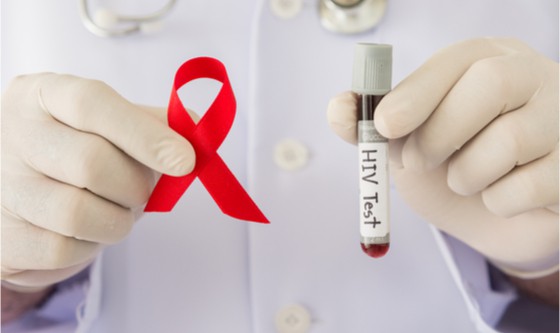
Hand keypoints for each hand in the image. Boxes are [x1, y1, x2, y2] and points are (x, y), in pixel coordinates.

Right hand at [1, 73, 194, 290]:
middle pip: (91, 162)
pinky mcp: (4, 236)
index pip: (93, 104)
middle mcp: (13, 133)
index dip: (145, 134)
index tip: (185, 160)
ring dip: (117, 220)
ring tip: (115, 211)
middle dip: (135, 186)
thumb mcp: (110, 126)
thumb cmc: (76, 152)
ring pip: (78, 212)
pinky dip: (92, 246)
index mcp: (43, 95)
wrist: (21, 196)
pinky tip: (88, 231)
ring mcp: (3, 185)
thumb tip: (199, 128)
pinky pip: (63, 249)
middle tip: (142, 192)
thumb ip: (153, 123)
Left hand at [328, 38, 558, 277]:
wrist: (496, 216)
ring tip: (464, 179)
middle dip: (439, 131)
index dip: (416, 92)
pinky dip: (498, 202)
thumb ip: (371, 127)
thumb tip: (338, 108)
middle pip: (491, 84)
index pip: (457, 60)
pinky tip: (501, 197)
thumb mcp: (407, 143)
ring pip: (511, 138)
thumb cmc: (450, 165)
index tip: (383, 125)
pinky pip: (531, 186)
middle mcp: (534, 77)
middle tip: (416, 162)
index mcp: (488, 61)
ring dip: (467, 173)